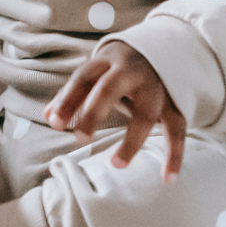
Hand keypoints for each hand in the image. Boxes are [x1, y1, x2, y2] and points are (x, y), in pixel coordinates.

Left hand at [45, 42, 184, 180]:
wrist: (162, 48)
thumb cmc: (117, 69)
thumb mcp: (96, 73)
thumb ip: (73, 94)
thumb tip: (48, 117)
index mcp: (106, 62)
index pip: (82, 79)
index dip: (67, 100)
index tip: (54, 123)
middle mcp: (131, 72)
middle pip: (109, 90)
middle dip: (93, 113)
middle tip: (80, 137)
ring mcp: (155, 88)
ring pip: (145, 114)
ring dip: (132, 140)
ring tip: (116, 164)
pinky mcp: (175, 104)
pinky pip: (176, 131)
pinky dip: (174, 155)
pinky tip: (167, 178)